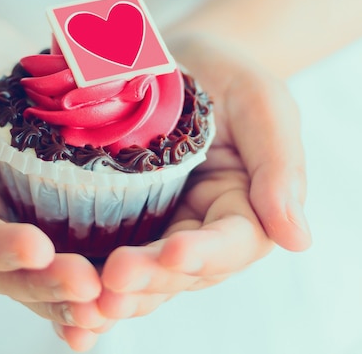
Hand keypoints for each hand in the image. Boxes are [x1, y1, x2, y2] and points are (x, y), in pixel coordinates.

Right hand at [0, 11, 109, 347]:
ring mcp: (14, 214)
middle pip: (3, 268)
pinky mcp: (49, 203)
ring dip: (71, 291)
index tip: (37, 249)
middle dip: (44, 282)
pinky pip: (70, 241)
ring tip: (111, 303)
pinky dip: (93, 267)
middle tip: (90, 289)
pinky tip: (124, 287)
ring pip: (39, 269)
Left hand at [54, 33, 311, 344]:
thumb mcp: (263, 105)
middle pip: (181, 270)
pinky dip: (88, 274)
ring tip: (87, 300)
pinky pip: (106, 253)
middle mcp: (200, 229)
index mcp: (242, 208)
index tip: (177, 251)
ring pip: (143, 274)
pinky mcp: (121, 221)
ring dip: (118, 291)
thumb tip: (299, 240)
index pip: (233, 242)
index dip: (207, 253)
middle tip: (114, 281)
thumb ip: (280, 168)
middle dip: (151, 278)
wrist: (179, 61)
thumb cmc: (229, 77)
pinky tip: (62, 288)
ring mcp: (158, 228)